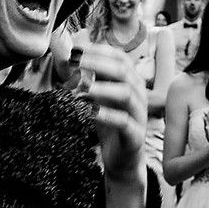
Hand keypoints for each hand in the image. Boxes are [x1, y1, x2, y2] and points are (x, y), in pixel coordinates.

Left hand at [77, 41, 146, 177]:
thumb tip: (70, 61)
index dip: (99, 50)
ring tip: (81, 87)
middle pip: (123, 71)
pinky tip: (88, 112)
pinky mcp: (135, 135)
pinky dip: (106, 115)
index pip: (119, 57)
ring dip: (102, 88)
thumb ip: (89, 80)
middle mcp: (138, 94)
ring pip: (126, 93)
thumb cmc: (109, 124)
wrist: (121, 158)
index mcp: (130, 81)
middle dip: (98, 63)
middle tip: (76, 62)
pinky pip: (123, 121)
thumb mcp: (98, 98)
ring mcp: (139, 114)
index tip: (77, 49)